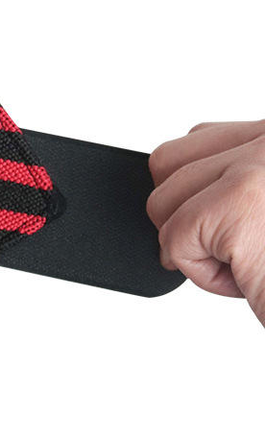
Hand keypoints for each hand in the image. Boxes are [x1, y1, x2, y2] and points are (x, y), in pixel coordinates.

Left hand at [147, 120, 264, 325]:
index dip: (195, 189)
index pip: (200, 138)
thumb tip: (189, 187)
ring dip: (195, 245)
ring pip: (164, 200)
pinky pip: (176, 238)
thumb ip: (244, 182)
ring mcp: (255, 171)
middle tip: (234, 252)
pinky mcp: (238, 211)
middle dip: (184, 216)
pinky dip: (202, 274)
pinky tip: (249, 283)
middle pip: (169, 164)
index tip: (219, 222)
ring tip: (250, 266)